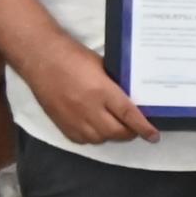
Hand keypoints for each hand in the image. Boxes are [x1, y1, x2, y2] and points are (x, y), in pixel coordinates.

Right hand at [18, 42, 158, 146]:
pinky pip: (82, 140)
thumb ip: (116, 85)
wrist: (41, 58)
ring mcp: (73, 118)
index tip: (154, 136)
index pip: (128, 115)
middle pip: (116, 132)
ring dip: (111, 135)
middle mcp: (89, 108)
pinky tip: (96, 127)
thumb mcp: (103, 67)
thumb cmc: (74, 57)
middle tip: (135, 128)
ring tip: (115, 125)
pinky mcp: (61, 124)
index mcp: (102, 91)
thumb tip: (131, 99)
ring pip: (100, 139)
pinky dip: (93, 136)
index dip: (144, 128)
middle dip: (129, 133)